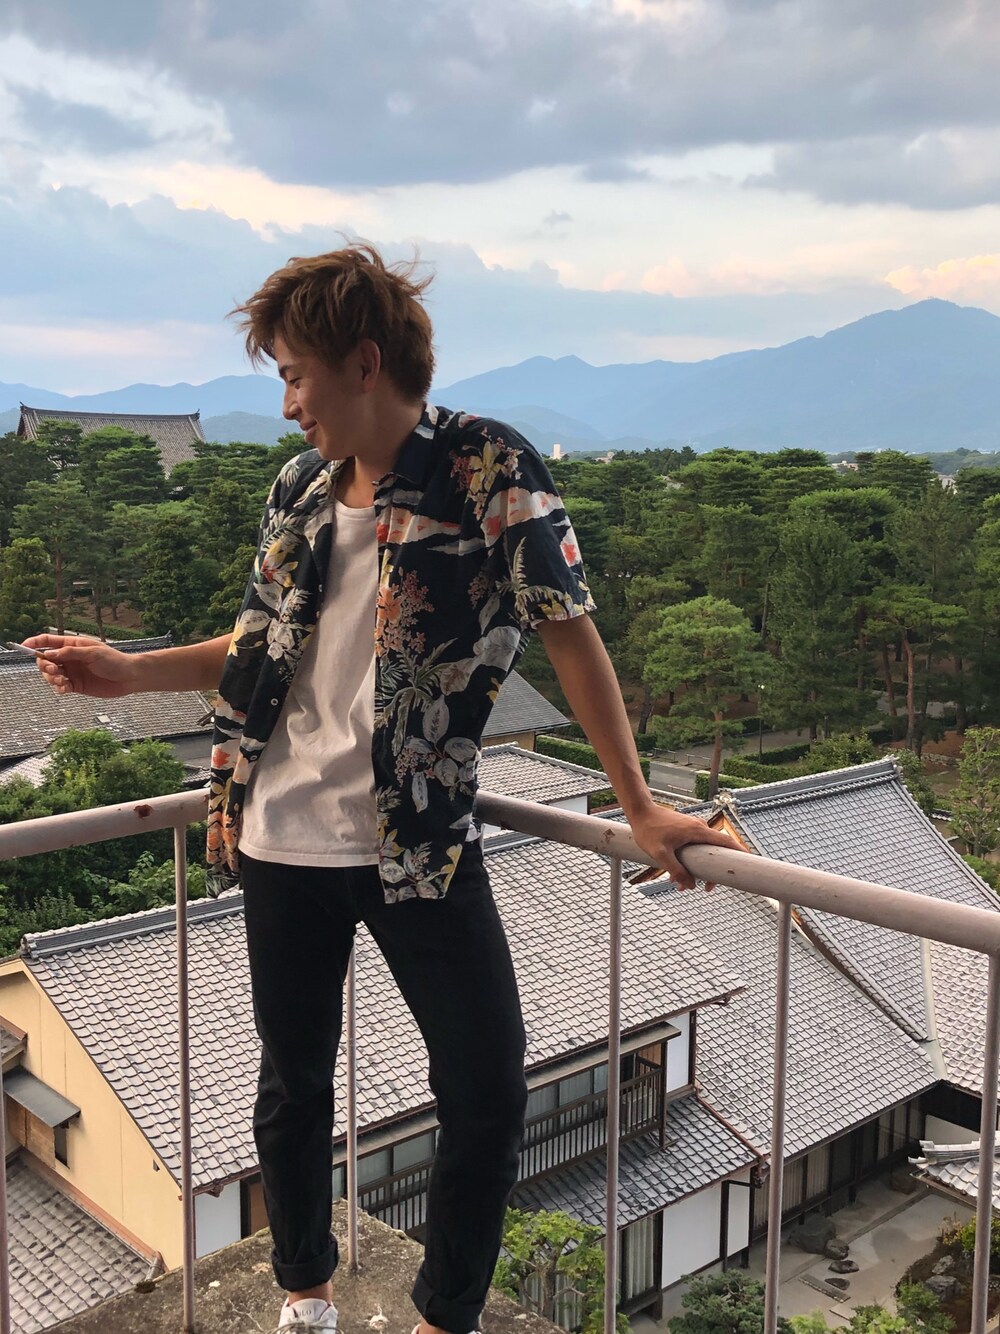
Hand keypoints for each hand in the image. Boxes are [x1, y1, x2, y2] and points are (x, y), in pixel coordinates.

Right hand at [21, 633, 138, 698]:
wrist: (129, 677)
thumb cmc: (114, 660)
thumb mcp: (93, 653)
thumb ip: (71, 653)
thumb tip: (49, 653)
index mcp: (72, 645)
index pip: (48, 641)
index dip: (35, 643)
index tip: (24, 646)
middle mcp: (69, 658)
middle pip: (46, 660)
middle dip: (45, 666)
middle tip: (54, 671)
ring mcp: (72, 672)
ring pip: (50, 675)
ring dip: (51, 679)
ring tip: (62, 681)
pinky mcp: (76, 686)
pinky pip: (60, 687)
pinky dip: (59, 688)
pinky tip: (65, 689)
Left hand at [627, 805, 743, 890]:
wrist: (639, 812)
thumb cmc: (648, 830)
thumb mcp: (660, 854)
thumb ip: (677, 870)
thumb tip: (690, 885)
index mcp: (698, 832)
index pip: (726, 842)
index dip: (740, 853)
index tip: (751, 863)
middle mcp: (699, 829)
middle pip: (716, 851)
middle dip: (713, 872)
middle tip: (708, 888)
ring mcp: (692, 829)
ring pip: (703, 852)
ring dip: (697, 869)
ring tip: (681, 885)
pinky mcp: (685, 831)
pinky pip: (693, 848)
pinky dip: (689, 861)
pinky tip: (673, 875)